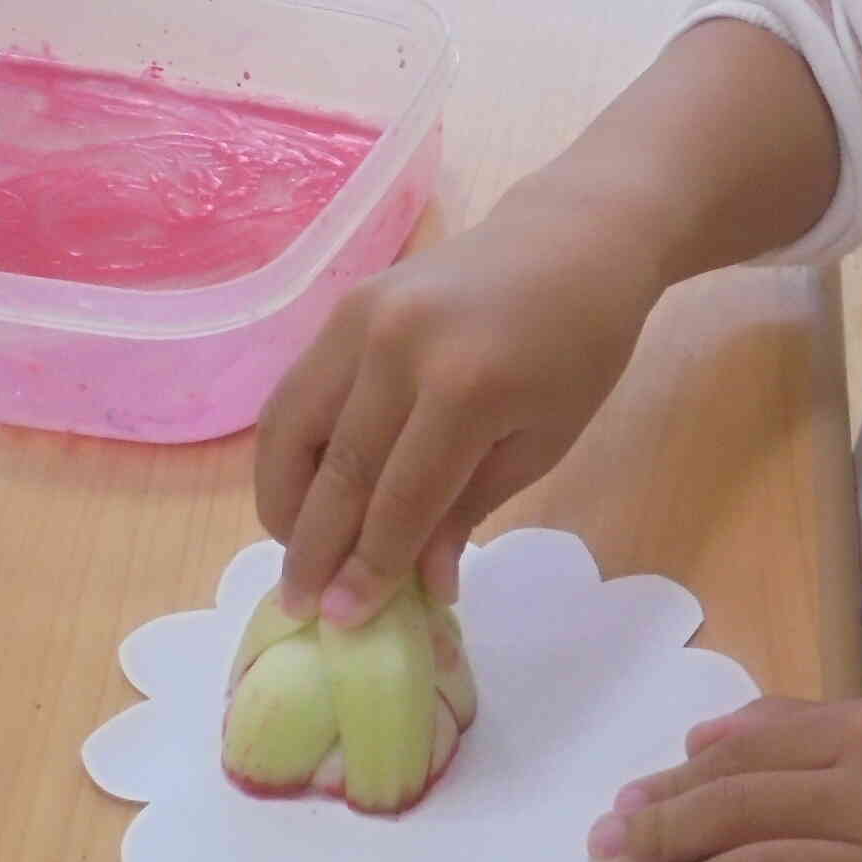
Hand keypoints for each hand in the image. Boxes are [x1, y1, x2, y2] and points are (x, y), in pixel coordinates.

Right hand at [255, 186, 666, 622]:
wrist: (575, 239)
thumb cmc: (580, 347)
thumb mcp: (544, 442)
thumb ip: (469, 510)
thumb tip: (419, 586)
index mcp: (466, 386)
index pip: (398, 499)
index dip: (369, 567)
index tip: (344, 622)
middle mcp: (398, 347)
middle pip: (337, 470)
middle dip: (315, 549)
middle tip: (302, 607)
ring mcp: (361, 318)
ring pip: (291, 428)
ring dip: (282, 500)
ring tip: (294, 553)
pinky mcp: (344, 304)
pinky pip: (296, 390)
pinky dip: (288, 448)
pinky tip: (302, 491)